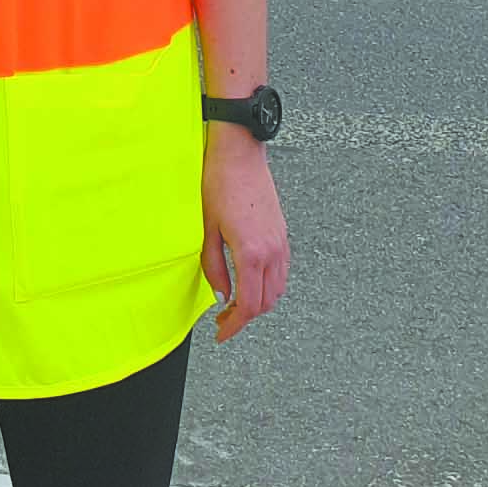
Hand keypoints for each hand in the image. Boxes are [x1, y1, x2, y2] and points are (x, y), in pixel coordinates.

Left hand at [202, 122, 288, 341]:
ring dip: (259, 302)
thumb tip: (220, 296)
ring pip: (278, 289)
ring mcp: (281, 242)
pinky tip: (249, 281)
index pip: (249, 305)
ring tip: (234, 303)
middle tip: (223, 320)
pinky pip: (281, 271)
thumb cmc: (217, 184)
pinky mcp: (282, 234)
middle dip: (245, 317)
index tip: (221, 334)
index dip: (235, 325)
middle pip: (266, 302)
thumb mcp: (205, 230)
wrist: (239, 153)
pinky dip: (268, 285)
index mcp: (251, 253)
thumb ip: (213, 268)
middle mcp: (272, 251)